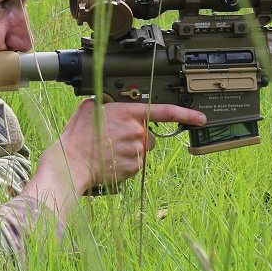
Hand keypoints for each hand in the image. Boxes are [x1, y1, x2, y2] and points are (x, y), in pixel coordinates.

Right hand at [51, 98, 207, 193]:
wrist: (71, 163)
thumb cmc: (77, 135)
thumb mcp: (90, 106)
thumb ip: (108, 102)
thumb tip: (112, 102)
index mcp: (129, 113)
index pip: (164, 112)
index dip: (185, 114)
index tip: (200, 118)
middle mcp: (137, 131)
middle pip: (149, 134)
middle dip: (137, 136)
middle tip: (115, 138)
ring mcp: (137, 151)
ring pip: (142, 150)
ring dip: (131, 150)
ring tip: (109, 151)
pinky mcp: (134, 168)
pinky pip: (136, 164)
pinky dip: (126, 163)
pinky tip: (110, 161)